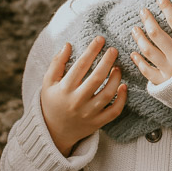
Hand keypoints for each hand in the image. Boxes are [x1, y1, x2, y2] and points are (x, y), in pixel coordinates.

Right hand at [40, 36, 126, 156]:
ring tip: (118, 67)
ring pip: (107, 94)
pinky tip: (123, 86)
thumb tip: (68, 45)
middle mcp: (77, 101)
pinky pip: (114, 111)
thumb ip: (57, 63)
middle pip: (97, 78)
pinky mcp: (97, 123)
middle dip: (107, 61)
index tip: (100, 39)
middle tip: (113, 50)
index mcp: (64, 89)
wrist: (53, 132)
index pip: (81, 65)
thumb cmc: (52, 101)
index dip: (92, 50)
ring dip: (116, 78)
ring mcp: (88, 113)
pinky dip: (122, 99)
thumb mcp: (48, 83)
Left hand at [130, 0, 171, 85]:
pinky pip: (148, 72)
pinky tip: (134, 53)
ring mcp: (170, 72)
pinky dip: (139, 62)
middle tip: (142, 11)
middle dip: (148, 20)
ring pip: (148, 51)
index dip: (166, 7)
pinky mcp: (165, 85)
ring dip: (139, 38)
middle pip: (157, 34)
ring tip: (135, 29)